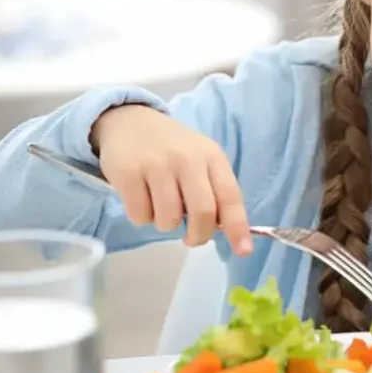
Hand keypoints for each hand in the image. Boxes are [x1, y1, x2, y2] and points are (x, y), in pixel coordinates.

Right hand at [90, 104, 251, 254]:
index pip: (230, 196)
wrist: (129, 122)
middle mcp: (187, 158)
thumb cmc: (171, 148)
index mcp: (211, 156)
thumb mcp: (199, 159)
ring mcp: (157, 164)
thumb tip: (225, 232)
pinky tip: (142, 199)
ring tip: (161, 208)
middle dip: (198, 236)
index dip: (238, 226)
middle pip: (202, 212)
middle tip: (191, 238)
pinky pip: (141, 216)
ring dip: (165, 225)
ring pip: (168, 219)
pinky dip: (142, 218)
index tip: (243, 250)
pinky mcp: (128, 172)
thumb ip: (213, 190)